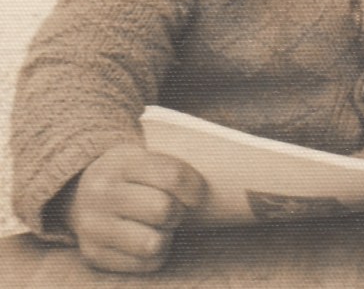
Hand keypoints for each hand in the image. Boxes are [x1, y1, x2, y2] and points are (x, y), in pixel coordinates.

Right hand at [67, 143, 206, 272]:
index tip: (198, 194)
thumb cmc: (132, 173)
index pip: (172, 176)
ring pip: (152, 243)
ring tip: (162, 227)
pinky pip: (144, 264)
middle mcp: (102, 193)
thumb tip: (230, 178)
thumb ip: (174, 165)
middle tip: (176, 210)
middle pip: (163, 210)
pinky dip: (157, 255)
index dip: (195, 188)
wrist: (78, 191)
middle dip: (178, 212)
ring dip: (167, 236)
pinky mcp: (92, 255)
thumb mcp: (145, 155)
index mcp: (121, 161)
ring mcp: (92, 227)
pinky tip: (150, 239)